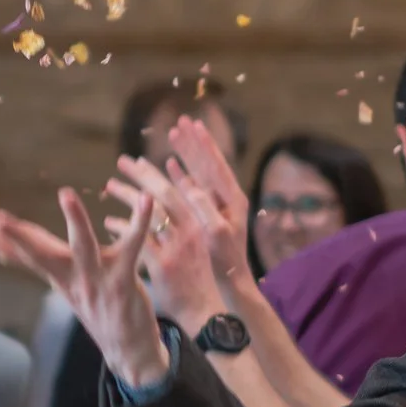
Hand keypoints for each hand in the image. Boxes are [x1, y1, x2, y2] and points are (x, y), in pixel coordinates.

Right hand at [0, 189, 168, 390]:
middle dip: (16, 236)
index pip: (14, 255)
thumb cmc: (102, 310)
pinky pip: (132, 248)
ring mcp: (96, 282)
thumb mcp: (69, 284)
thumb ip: (51, 260)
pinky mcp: (124, 282)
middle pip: (38, 254)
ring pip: (82, 248)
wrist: (130, 353)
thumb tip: (28, 243)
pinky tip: (146, 202)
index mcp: (55, 276)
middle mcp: (70, 279)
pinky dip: (139, 224)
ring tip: (65, 194)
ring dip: (75, 221)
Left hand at [104, 158, 226, 333]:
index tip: (142, 159)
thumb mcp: (200, 244)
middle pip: (166, 193)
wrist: (207, 310)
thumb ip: (187, 220)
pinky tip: (108, 221)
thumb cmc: (203, 277)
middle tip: (123, 161)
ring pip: (151, 213)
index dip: (162, 171)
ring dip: (128, 195)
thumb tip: (168, 200)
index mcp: (204, 222)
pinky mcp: (163, 265)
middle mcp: (194, 230)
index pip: (184, 187)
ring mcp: (178, 247)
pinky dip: (122, 228)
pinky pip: (139, 241)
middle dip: (144, 174)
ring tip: (109, 185)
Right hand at [165, 116, 261, 287]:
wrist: (233, 284)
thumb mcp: (217, 235)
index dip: (203, 144)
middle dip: (194, 143)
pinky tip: (172, 167)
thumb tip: (190, 184)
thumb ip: (205, 208)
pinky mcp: (209, 215)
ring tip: (174, 136)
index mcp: (232, 200)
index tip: (192, 125)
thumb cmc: (225, 263)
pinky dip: (182, 174)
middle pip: (208, 163)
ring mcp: (219, 206)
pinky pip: (194, 188)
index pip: (215, 165)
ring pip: (200, 173)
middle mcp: (227, 199)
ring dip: (187, 154)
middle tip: (181, 122)